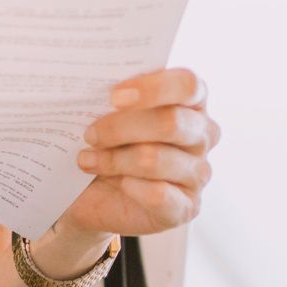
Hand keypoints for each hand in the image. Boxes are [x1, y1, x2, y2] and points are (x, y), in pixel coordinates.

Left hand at [58, 67, 220, 240]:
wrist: (87, 192)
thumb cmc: (99, 140)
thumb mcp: (98, 111)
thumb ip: (105, 94)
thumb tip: (84, 80)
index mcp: (189, 101)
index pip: (188, 84)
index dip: (153, 88)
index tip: (113, 97)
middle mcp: (201, 135)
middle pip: (172, 122)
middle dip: (121, 127)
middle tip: (89, 133)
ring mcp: (197, 173)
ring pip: (156, 159)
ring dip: (113, 159)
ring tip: (86, 160)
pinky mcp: (186, 207)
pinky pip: (158, 195)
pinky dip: (130, 187)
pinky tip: (116, 184)